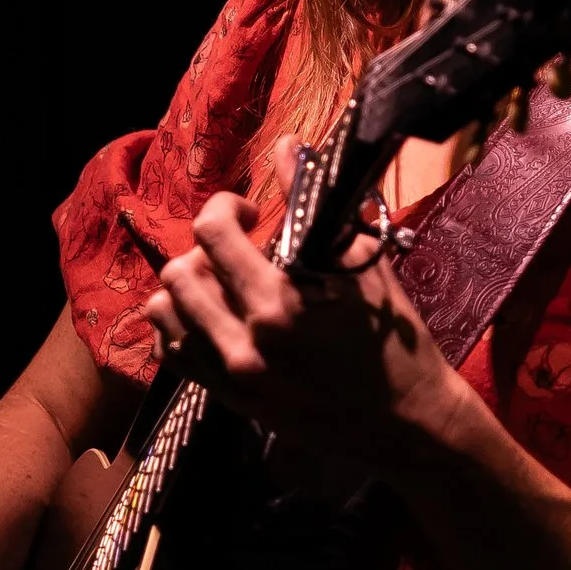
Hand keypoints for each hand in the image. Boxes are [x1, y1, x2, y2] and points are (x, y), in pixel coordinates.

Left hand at [142, 137, 476, 471]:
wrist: (406, 422)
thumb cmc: (392, 340)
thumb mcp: (362, 263)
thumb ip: (314, 203)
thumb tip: (286, 147)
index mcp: (280, 300)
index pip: (212, 232)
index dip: (226, 208)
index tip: (252, 214)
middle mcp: (246, 340)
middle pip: (180, 271)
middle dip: (206, 249)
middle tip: (239, 253)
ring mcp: (233, 375)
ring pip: (165, 313)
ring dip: (188, 289)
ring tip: (221, 286)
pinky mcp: (230, 399)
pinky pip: (174, 354)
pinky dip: (181, 328)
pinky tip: (213, 319)